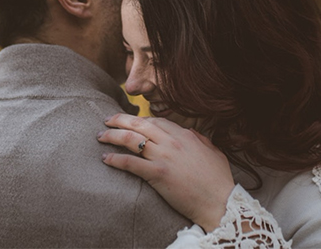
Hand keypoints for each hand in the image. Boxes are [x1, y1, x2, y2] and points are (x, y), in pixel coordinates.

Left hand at [97, 113, 234, 231]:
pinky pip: (131, 163)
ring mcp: (163, 157)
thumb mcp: (213, 150)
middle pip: (139, 124)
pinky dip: (115, 159)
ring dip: (112, 136)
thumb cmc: (218, 178)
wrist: (219, 201)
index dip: (139, 119)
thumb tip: (189, 131)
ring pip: (131, 140)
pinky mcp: (157, 174)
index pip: (156, 120)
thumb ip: (199, 137)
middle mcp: (171, 142)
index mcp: (184, 134)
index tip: (130, 120)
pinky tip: (105, 158)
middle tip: (107, 120)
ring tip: (100, 136)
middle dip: (119, 119)